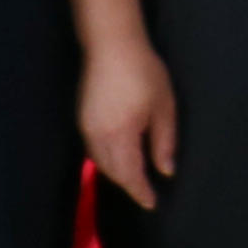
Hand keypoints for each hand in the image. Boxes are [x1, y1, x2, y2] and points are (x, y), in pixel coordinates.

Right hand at [78, 32, 177, 210]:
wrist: (111, 44)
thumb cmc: (143, 72)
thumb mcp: (163, 106)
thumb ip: (164, 141)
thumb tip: (165, 170)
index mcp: (121, 135)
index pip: (130, 174)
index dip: (140, 191)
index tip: (152, 203)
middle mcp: (99, 136)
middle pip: (112, 172)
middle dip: (128, 184)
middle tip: (145, 192)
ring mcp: (87, 127)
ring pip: (100, 162)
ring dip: (116, 173)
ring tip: (134, 177)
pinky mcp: (82, 118)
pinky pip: (93, 150)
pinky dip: (106, 159)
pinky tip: (118, 155)